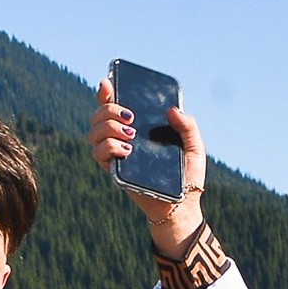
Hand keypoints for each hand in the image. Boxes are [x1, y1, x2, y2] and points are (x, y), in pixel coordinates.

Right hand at [91, 78, 208, 255]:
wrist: (182, 205)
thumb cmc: (187, 176)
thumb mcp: (194, 147)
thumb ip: (188, 126)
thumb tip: (172, 109)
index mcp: (137, 127)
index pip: (114, 106)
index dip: (105, 92)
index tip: (107, 83)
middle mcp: (121, 138)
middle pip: (98, 115)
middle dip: (108, 109)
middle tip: (130, 116)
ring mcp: (116, 154)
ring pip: (93, 133)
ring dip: (107, 127)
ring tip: (130, 134)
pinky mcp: (114, 171)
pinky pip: (98, 154)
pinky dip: (109, 147)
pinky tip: (126, 150)